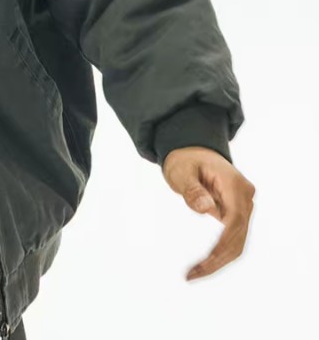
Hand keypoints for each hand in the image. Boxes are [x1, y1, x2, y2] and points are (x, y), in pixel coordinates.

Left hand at [161, 145, 255, 280]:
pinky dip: (220, 253)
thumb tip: (207, 209)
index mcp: (234, 184)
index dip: (222, 244)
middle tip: (191, 275)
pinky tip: (202, 265)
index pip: (234, 221)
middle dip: (218, 259)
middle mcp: (245, 197)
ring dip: (219, 260)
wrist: (193, 151)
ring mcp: (244, 206)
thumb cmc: (185, 159)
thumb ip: (192, 189)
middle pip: (238, 236)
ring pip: (238, 241)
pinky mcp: (238, 214)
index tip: (205, 261)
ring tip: (194, 273)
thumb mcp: (181, 170)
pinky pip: (233, 238)